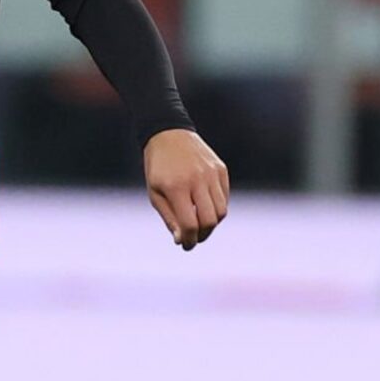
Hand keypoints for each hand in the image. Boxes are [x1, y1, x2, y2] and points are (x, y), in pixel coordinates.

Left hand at [144, 128, 228, 250]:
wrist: (168, 134)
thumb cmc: (158, 167)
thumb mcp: (155, 193)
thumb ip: (169, 218)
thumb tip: (181, 240)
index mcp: (176, 187)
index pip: (190, 224)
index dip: (190, 240)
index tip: (186, 246)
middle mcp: (197, 180)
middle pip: (210, 220)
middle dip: (203, 235)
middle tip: (195, 238)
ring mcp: (212, 174)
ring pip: (221, 211)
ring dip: (211, 223)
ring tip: (199, 224)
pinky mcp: (221, 169)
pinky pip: (224, 197)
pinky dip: (217, 208)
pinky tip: (205, 208)